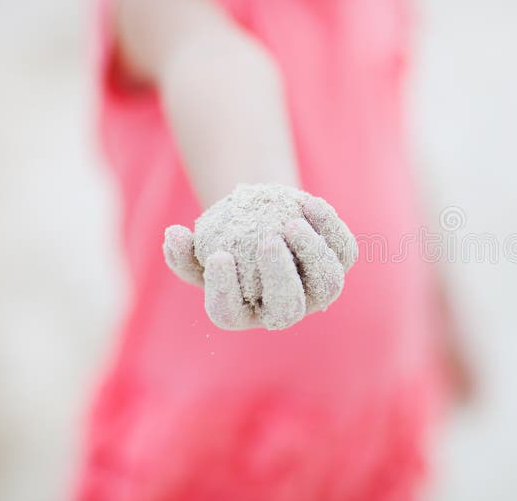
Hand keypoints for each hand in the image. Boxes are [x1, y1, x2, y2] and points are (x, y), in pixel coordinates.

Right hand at [163, 184, 357, 329]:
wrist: (265, 222)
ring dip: (312, 254)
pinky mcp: (339, 263)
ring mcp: (317, 290)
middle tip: (267, 241)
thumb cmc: (226, 241)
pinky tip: (308, 202)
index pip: (231, 313)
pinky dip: (329, 227)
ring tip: (290, 223)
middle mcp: (285, 310)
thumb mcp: (200, 247)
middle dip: (279, 277)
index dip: (224, 289)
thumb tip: (173, 235)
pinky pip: (343, 250)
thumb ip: (183, 250)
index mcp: (245, 312)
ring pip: (327, 284)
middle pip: (288, 309)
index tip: (218, 256)